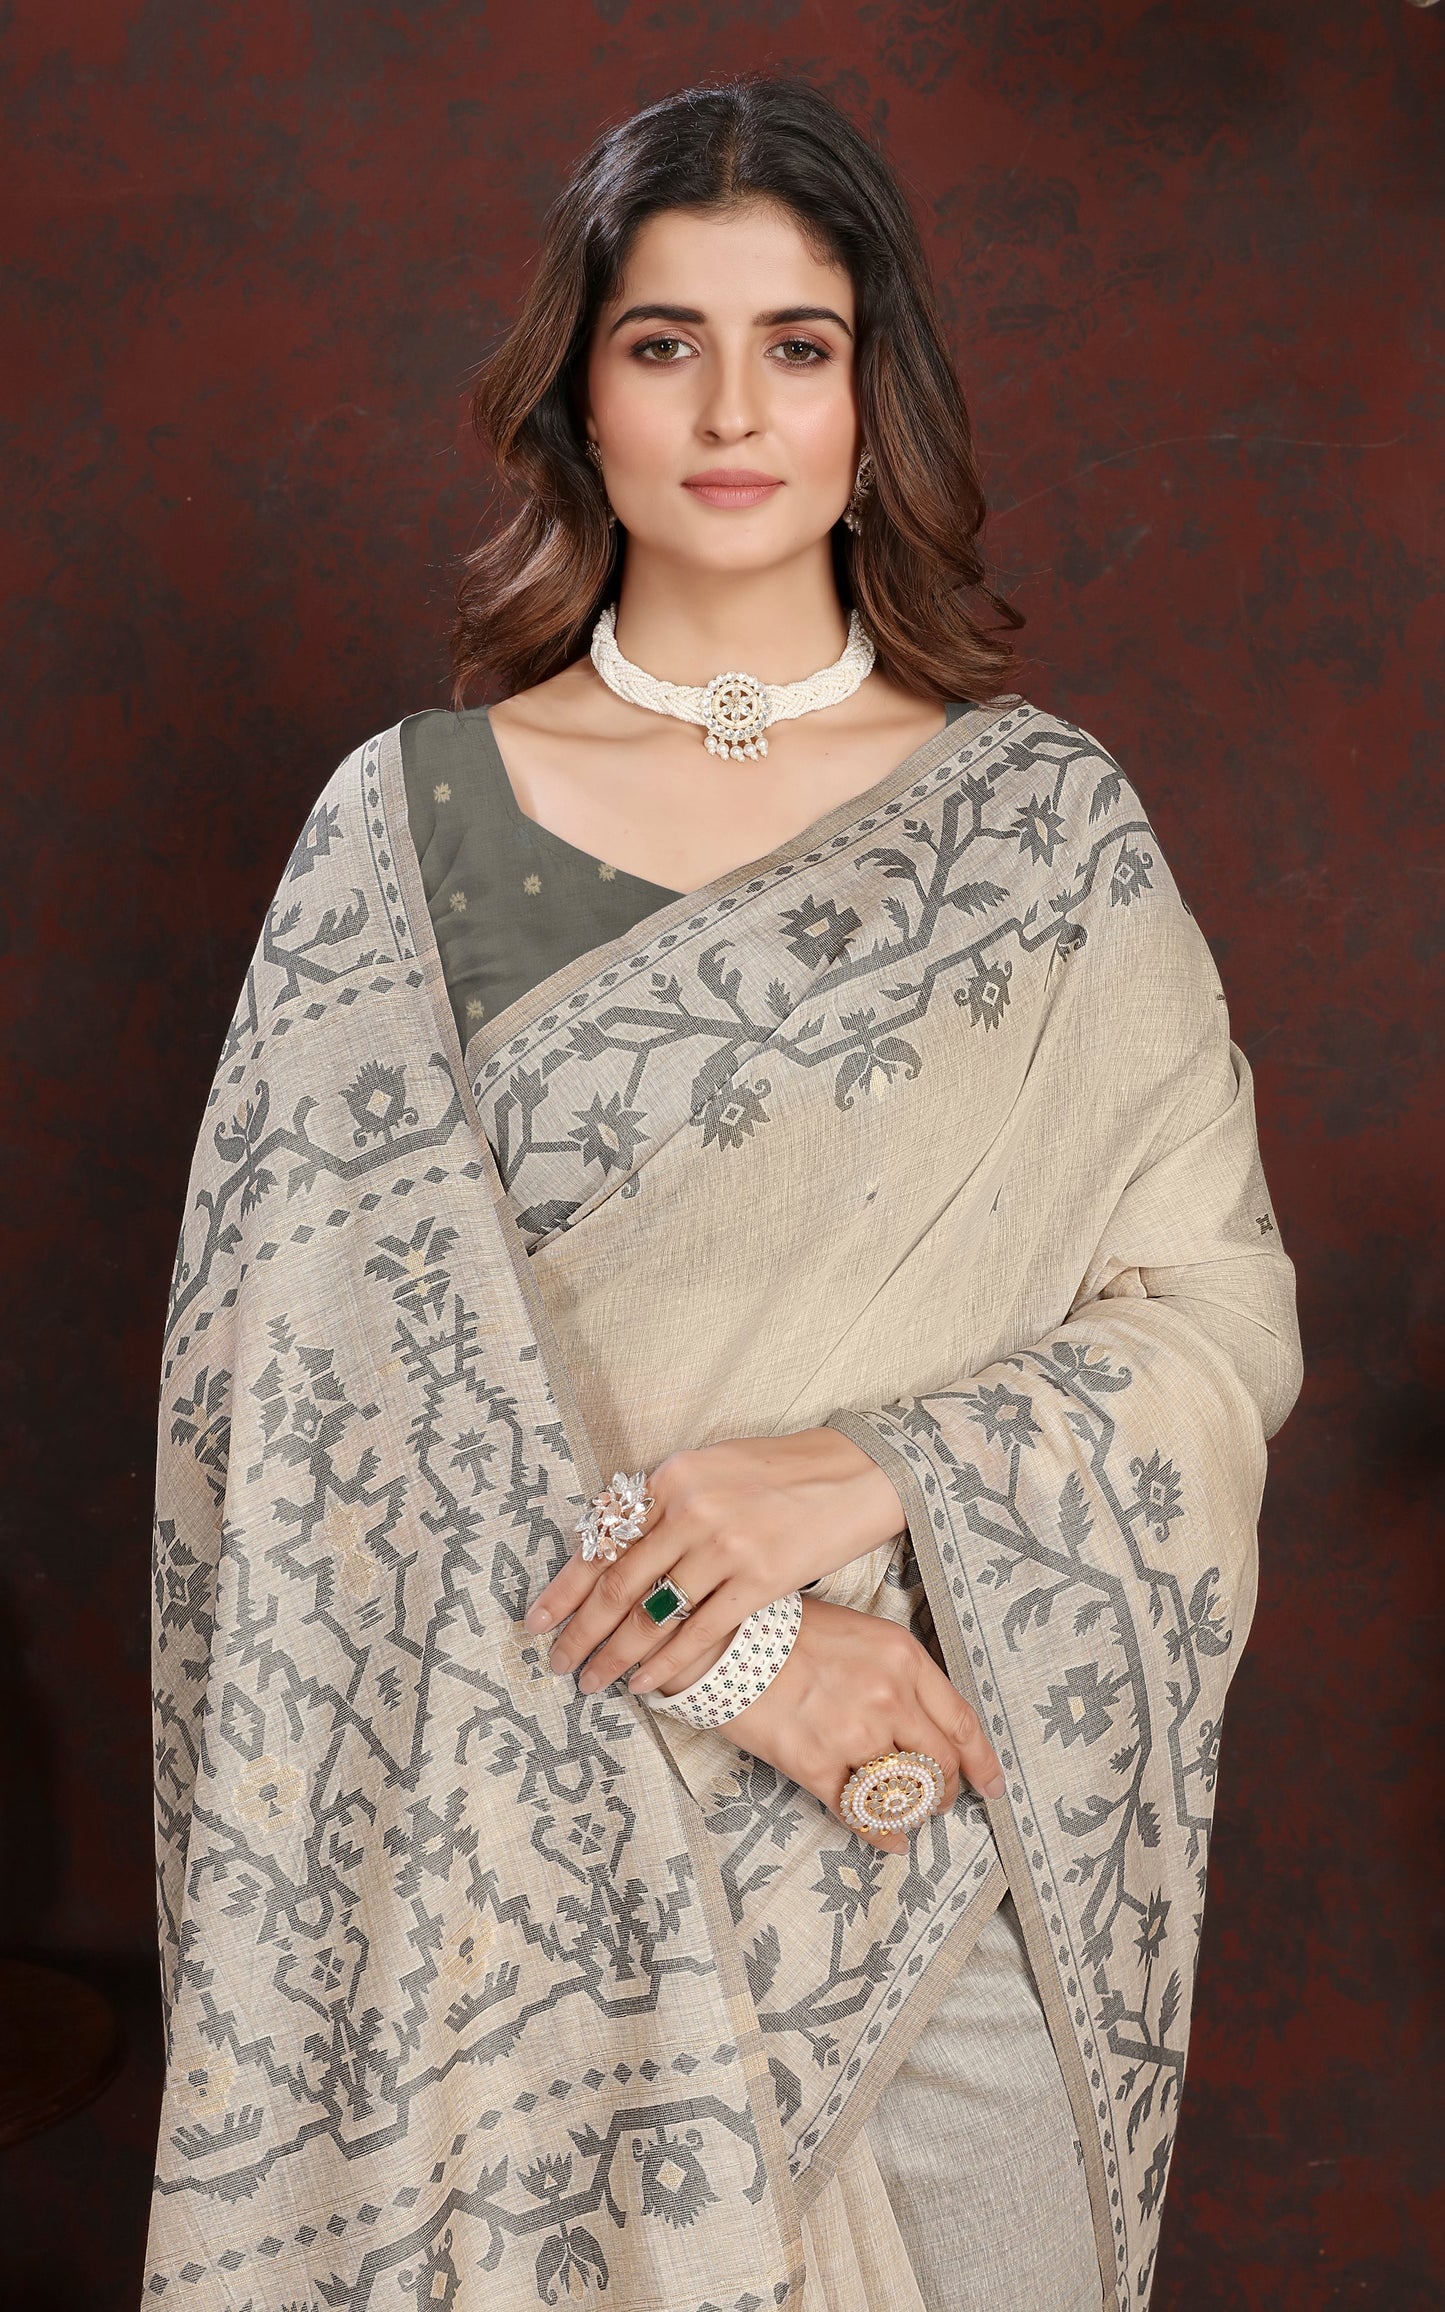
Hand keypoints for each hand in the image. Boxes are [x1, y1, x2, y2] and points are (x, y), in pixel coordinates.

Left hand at [527, 1429, 907, 1696]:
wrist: (857, 1472)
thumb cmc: (783, 1471)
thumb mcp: (712, 1468)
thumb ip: (666, 1504)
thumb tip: (620, 1547)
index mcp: (672, 1477)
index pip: (603, 1540)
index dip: (564, 1586)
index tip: (537, 1620)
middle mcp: (690, 1508)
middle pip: (618, 1585)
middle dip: (581, 1632)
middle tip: (557, 1663)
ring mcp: (725, 1545)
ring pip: (653, 1615)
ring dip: (617, 1655)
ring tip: (594, 1681)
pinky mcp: (761, 1579)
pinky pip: (701, 1633)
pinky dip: (669, 1664)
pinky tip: (647, 1685)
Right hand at [716, 1596, 1006, 1853]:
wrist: (727, 1643)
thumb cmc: (791, 1632)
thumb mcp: (861, 1634)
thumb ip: (898, 1673)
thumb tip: (923, 1719)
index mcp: (903, 1658)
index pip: (961, 1721)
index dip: (982, 1761)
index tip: (992, 1784)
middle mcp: (887, 1697)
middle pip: (940, 1764)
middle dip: (946, 1790)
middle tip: (941, 1800)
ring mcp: (852, 1735)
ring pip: (905, 1793)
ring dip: (913, 1812)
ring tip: (909, 1815)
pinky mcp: (816, 1765)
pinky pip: (862, 1814)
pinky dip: (882, 1834)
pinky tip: (890, 1841)